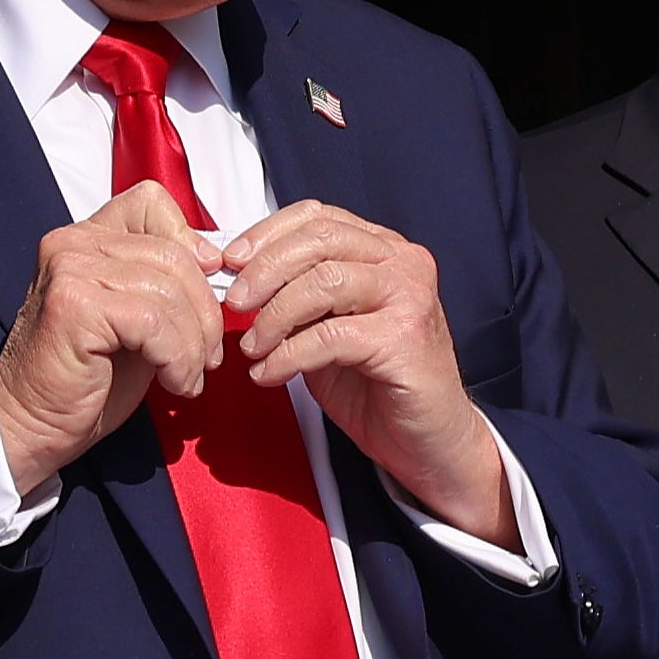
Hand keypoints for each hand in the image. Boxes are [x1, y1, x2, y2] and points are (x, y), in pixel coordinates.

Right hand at [0, 182, 227, 497]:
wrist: (32, 425)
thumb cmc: (86, 379)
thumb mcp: (136, 320)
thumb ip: (165, 286)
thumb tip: (218, 267)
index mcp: (85, 239)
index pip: (151, 202)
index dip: (191, 241)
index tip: (207, 285)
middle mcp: (72, 244)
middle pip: (174, 254)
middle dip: (206, 311)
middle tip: (207, 355)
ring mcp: (70, 271)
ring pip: (168, 292)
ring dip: (193, 344)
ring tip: (189, 376)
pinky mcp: (74, 306)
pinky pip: (154, 323)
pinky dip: (177, 359)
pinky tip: (175, 383)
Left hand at [220, 201, 514, 544]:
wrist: (427, 441)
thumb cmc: (377, 385)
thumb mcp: (327, 327)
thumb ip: (296, 297)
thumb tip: (238, 281)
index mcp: (384, 250)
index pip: (318, 217)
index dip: (266, 234)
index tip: (231, 261)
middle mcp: (403, 263)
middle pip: (319, 241)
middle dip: (264, 270)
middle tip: (234, 303)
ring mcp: (409, 297)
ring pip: (323, 282)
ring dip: (274, 315)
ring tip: (254, 347)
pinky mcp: (405, 338)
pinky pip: (329, 336)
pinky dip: (288, 355)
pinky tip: (270, 373)